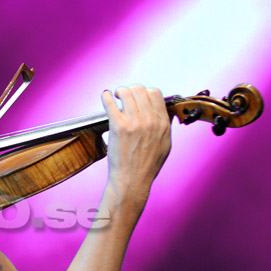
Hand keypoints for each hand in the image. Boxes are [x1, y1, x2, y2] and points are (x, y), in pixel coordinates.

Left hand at [101, 85, 170, 204]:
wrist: (132, 181)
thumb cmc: (147, 166)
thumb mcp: (165, 145)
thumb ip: (165, 126)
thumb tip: (165, 113)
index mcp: (162, 123)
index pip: (155, 93)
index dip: (145, 92)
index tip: (138, 97)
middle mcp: (150, 120)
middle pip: (140, 89)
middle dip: (131, 90)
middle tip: (124, 96)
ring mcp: (134, 123)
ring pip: (126, 92)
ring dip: (119, 92)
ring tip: (115, 97)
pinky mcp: (119, 127)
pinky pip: (111, 103)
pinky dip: (106, 97)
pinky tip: (105, 97)